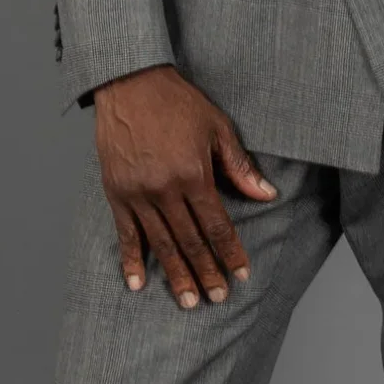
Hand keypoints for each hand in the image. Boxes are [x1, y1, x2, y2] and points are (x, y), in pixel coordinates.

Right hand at [92, 64, 276, 306]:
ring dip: (175, 275)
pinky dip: (131, 260)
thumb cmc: (177, 102)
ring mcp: (137, 193)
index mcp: (193, 174)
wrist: (129, 82)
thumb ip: (240, 166)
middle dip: (206, 272)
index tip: (242, 275)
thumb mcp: (217, 128)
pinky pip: (125, 233)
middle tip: (216, 298)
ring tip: (187, 301)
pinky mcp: (116, 192)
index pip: (217, 225)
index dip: (230, 252)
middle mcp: (164, 189)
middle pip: (190, 241)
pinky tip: (138, 283)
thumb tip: (268, 195)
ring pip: (161, 243)